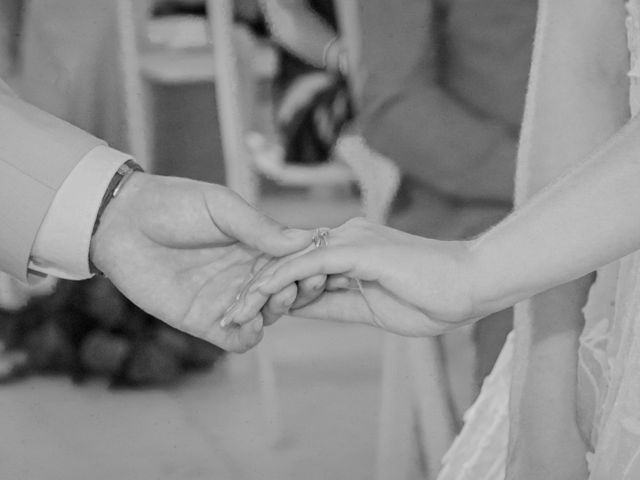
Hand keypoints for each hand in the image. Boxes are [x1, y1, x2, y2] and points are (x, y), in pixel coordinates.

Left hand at [89, 173, 313, 351]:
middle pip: (286, 293)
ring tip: (272, 299)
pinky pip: (235, 339)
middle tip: (296, 284)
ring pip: (266, 317)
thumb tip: (305, 240)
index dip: (310, 266)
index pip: (294, 262)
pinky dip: (248, 337)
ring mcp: (226, 299)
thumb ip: (260, 227)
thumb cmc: (174, 204)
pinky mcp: (202, 321)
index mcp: (257, 246)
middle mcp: (246, 275)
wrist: (121, 221)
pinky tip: (250, 324)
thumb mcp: (222, 207)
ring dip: (275, 312)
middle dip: (298, 291)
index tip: (320, 265)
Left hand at [230, 218, 479, 336]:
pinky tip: (257, 295)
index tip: (247, 315)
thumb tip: (295, 308)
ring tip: (233, 312)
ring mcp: (351, 240)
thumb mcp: (368, 308)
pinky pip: (309, 263)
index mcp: (349, 250)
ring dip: (259, 286)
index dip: (270, 291)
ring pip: (291, 260)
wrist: (472, 285)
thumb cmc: (431, 299)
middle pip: (287, 260)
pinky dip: (281, 279)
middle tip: (228, 314)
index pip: (299, 269)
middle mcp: (345, 237)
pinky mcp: (359, 248)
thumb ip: (331, 302)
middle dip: (254, 289)